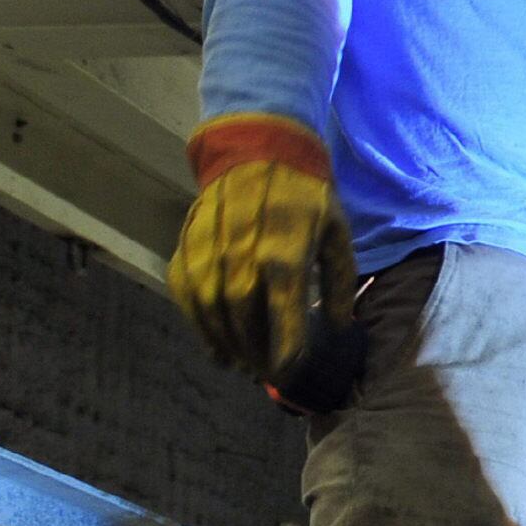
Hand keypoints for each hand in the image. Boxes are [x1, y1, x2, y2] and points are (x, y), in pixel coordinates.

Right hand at [168, 112, 356, 383]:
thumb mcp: (338, 233)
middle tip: (265, 374)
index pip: (282, 306)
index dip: (283, 343)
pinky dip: (195, 320)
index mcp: (285, 246)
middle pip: (241, 312)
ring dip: (222, 341)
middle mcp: (242, 248)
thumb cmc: (307, 196)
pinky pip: (184, 289)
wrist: (259, 151)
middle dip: (251, 349)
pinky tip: (212, 342)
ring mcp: (209, 245)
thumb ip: (342, 281)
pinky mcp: (187, 242)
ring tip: (239, 365)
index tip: (286, 371)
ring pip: (208, 305)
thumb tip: (341, 325)